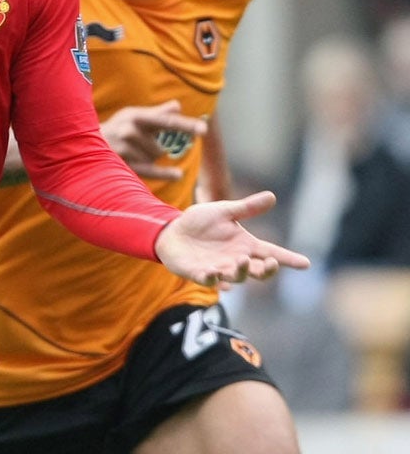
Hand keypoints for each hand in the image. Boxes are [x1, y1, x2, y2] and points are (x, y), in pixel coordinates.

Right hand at [100, 100, 205, 179]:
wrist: (82, 144)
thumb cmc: (115, 128)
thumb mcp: (132, 117)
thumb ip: (157, 113)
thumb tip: (177, 105)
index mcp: (135, 116)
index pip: (166, 121)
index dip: (186, 125)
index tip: (203, 130)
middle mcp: (129, 130)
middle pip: (161, 147)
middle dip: (154, 148)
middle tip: (136, 146)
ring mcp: (124, 148)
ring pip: (154, 158)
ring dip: (148, 158)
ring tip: (129, 153)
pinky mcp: (122, 164)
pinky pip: (150, 170)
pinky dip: (165, 173)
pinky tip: (178, 174)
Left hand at [154, 191, 309, 286]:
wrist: (172, 231)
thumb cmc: (199, 222)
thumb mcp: (223, 211)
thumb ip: (247, 208)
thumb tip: (272, 196)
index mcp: (245, 245)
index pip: (271, 252)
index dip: (288, 258)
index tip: (305, 263)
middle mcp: (236, 260)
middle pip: (259, 272)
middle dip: (267, 270)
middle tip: (270, 263)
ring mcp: (219, 269)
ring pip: (237, 278)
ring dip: (242, 272)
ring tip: (242, 261)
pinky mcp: (200, 274)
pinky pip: (209, 280)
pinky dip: (212, 279)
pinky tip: (213, 273)